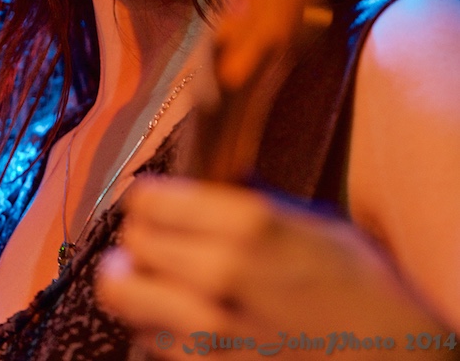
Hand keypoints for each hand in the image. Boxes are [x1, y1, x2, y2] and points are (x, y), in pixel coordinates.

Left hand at [97, 176, 450, 359]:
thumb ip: (250, 198)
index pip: (149, 200)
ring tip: (158, 280)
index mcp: (248, 223)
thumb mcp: (310, 221)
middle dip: (139, 238)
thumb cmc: (359, 286)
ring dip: (138, 285)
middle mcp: (220, 274)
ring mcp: (211, 332)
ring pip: (124, 297)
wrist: (393, 358)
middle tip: (154, 239)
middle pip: (129, 246)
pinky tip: (180, 321)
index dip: (147, 198)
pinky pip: (149, 344)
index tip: (152, 200)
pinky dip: (155, 328)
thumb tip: (207, 175)